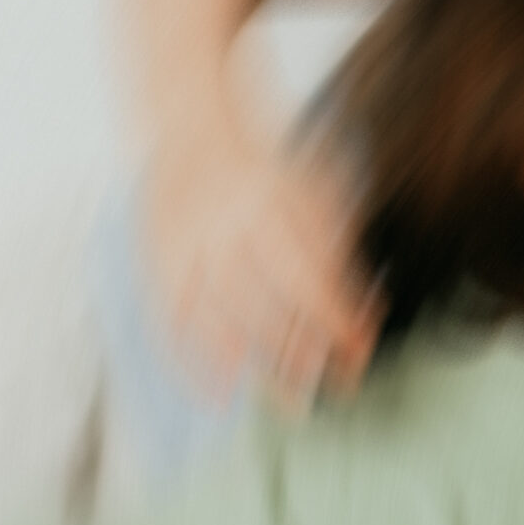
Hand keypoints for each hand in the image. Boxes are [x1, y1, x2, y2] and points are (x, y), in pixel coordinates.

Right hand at [141, 135, 382, 407]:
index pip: (306, 271)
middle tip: (331, 386)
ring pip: (215, 315)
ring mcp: (182, 245)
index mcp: (266, 201)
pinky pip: (171, 320)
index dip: (335, 316)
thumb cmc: (265, 165)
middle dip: (300, 350)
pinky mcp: (157, 262)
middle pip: (261, 302)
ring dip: (257, 365)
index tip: (359, 348)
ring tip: (288, 400)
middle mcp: (220, 225)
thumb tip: (366, 314)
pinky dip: (192, 364)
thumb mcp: (313, 193)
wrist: (191, 124)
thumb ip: (338, 252)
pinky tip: (220, 395)